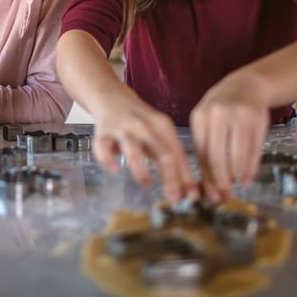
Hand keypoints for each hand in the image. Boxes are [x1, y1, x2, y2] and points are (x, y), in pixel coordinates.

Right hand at [90, 87, 197, 202]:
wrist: (112, 97)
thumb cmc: (141, 123)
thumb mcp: (159, 135)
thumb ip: (172, 160)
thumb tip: (188, 191)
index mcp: (162, 126)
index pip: (178, 154)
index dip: (186, 176)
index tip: (193, 197)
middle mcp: (144, 126)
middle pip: (162, 152)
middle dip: (170, 177)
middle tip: (174, 199)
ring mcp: (122, 129)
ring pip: (133, 148)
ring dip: (141, 167)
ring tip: (147, 183)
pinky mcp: (103, 132)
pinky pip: (102, 146)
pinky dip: (107, 158)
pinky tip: (114, 169)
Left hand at [190, 72, 269, 202]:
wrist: (246, 86)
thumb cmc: (221, 111)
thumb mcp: (207, 122)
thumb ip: (206, 150)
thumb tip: (208, 187)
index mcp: (199, 117)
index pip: (201, 153)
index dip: (206, 176)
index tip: (209, 194)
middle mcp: (217, 114)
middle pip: (217, 155)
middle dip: (221, 179)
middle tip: (224, 194)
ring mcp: (239, 114)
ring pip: (238, 153)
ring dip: (238, 174)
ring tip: (237, 184)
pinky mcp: (258, 118)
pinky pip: (254, 149)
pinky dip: (251, 166)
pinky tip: (248, 176)